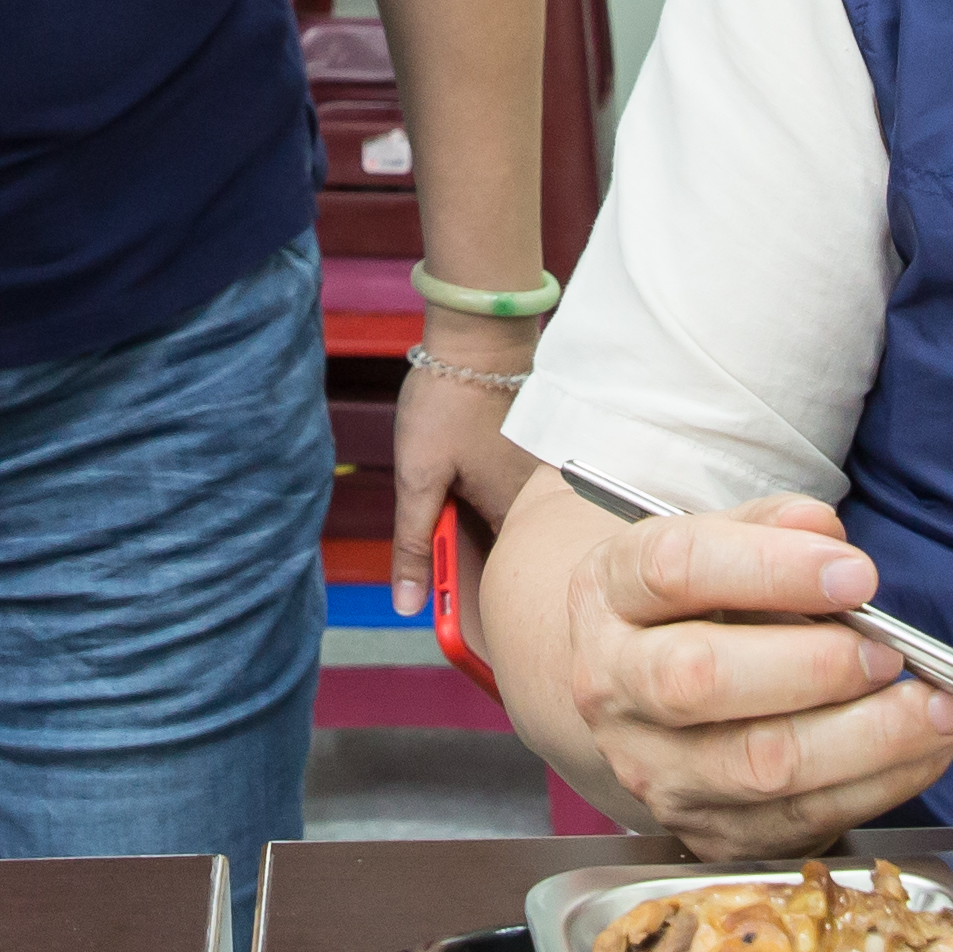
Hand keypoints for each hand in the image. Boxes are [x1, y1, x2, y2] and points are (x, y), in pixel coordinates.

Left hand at [388, 319, 543, 615]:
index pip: (501, 582)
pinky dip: (489, 498)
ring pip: (509, 522)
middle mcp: (541, 500)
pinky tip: (465, 474)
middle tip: (438, 538)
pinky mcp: (538, 455)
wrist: (479, 334)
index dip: (471, 599)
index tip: (452, 617)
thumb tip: (409, 604)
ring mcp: (543, 475)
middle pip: (506, 553)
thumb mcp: (418, 477)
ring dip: (477, 525)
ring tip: (449, 493)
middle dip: (471, 558)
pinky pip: (515, 495)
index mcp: (516, 513)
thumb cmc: (448, 401)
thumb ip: (414, 544)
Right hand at [540, 486, 952, 855]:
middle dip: (815, 667)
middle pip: (699, 682)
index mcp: (611, 594)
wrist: (639, 694)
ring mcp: (654, 770)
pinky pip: (801, 818)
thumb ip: (770, 527)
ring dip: (867, 737)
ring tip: (938, 706)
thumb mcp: (716, 542)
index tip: (857, 573)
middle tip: (890, 652)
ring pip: (759, 766)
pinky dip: (881, 783)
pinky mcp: (706, 831)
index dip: (770, 568)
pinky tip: (926, 747)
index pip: (675, 570)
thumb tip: (824, 531)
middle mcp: (614, 687)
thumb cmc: (696, 605)